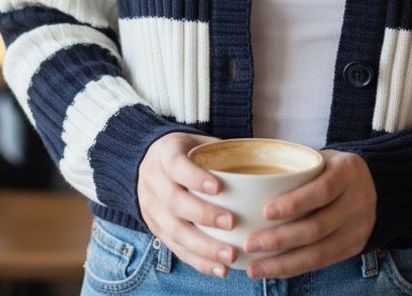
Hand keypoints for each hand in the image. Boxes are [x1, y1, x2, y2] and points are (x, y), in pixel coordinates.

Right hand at [136, 132, 237, 277]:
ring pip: (174, 231)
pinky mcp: (156, 230)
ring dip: (204, 247)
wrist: (150, 164)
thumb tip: (261, 166)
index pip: (176, 165)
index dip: (195, 177)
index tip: (220, 188)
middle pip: (174, 202)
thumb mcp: (198, 142)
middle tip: (231, 223)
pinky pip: (176, 249)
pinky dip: (199, 261)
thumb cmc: (186, 153)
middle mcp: (153, 182)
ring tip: (230, 255)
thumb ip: (223, 152)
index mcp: (165, 154)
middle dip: (203, 215)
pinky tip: (220, 268)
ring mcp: (152, 209)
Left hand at [243, 149, 376, 278]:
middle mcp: (358, 201)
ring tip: (254, 268)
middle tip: (250, 244)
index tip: (265, 211)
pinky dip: (295, 268)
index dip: (295, 203)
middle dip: (280, 239)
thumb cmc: (333, 169)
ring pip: (319, 253)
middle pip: (318, 227)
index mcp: (348, 172)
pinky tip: (273, 270)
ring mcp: (359, 228)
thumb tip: (252, 184)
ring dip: (283, 263)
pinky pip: (322, 263)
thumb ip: (297, 169)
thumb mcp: (322, 158)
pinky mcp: (354, 248)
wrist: (374, 183)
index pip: (322, 190)